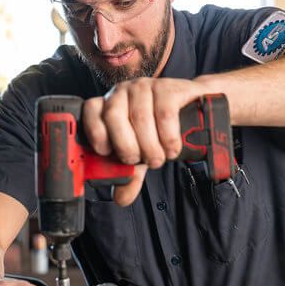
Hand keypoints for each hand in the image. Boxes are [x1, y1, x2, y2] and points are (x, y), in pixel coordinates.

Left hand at [82, 77, 205, 205]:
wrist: (193, 108)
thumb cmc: (160, 129)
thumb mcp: (142, 152)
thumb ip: (130, 173)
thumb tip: (120, 198)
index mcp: (108, 106)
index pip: (90, 110)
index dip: (94, 132)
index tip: (105, 152)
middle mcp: (122, 93)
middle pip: (114, 116)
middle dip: (126, 145)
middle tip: (138, 160)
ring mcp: (144, 87)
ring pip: (141, 117)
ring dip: (150, 145)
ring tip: (158, 159)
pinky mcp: (167, 88)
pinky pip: (164, 113)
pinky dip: (169, 136)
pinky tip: (172, 148)